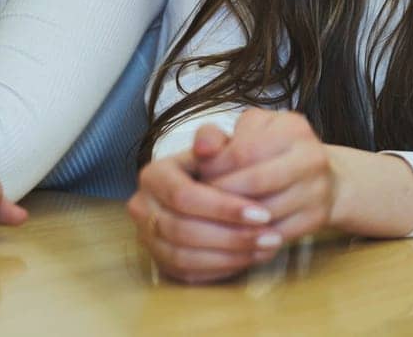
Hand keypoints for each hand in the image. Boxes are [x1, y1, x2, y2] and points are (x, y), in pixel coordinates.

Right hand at [127, 125, 276, 283]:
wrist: (204, 184)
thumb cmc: (215, 165)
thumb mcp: (216, 145)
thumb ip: (213, 140)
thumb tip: (207, 146)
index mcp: (153, 175)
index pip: (184, 196)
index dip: (224, 207)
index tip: (263, 213)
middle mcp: (142, 207)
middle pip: (183, 230)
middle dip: (231, 235)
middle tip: (270, 236)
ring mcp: (147, 237)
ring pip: (184, 256)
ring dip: (229, 255)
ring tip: (266, 248)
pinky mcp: (160, 261)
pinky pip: (188, 272)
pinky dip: (221, 268)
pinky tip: (251, 258)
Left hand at [197, 110, 335, 253]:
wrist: (317, 176)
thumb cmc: (271, 150)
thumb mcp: (247, 132)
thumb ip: (217, 136)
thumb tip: (201, 149)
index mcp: (293, 128)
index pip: (244, 151)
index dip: (215, 167)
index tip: (199, 176)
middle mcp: (312, 157)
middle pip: (257, 181)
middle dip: (222, 194)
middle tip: (200, 201)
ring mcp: (318, 189)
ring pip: (266, 211)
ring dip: (233, 218)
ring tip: (214, 216)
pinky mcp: (317, 218)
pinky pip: (276, 233)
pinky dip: (250, 236)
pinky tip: (233, 232)